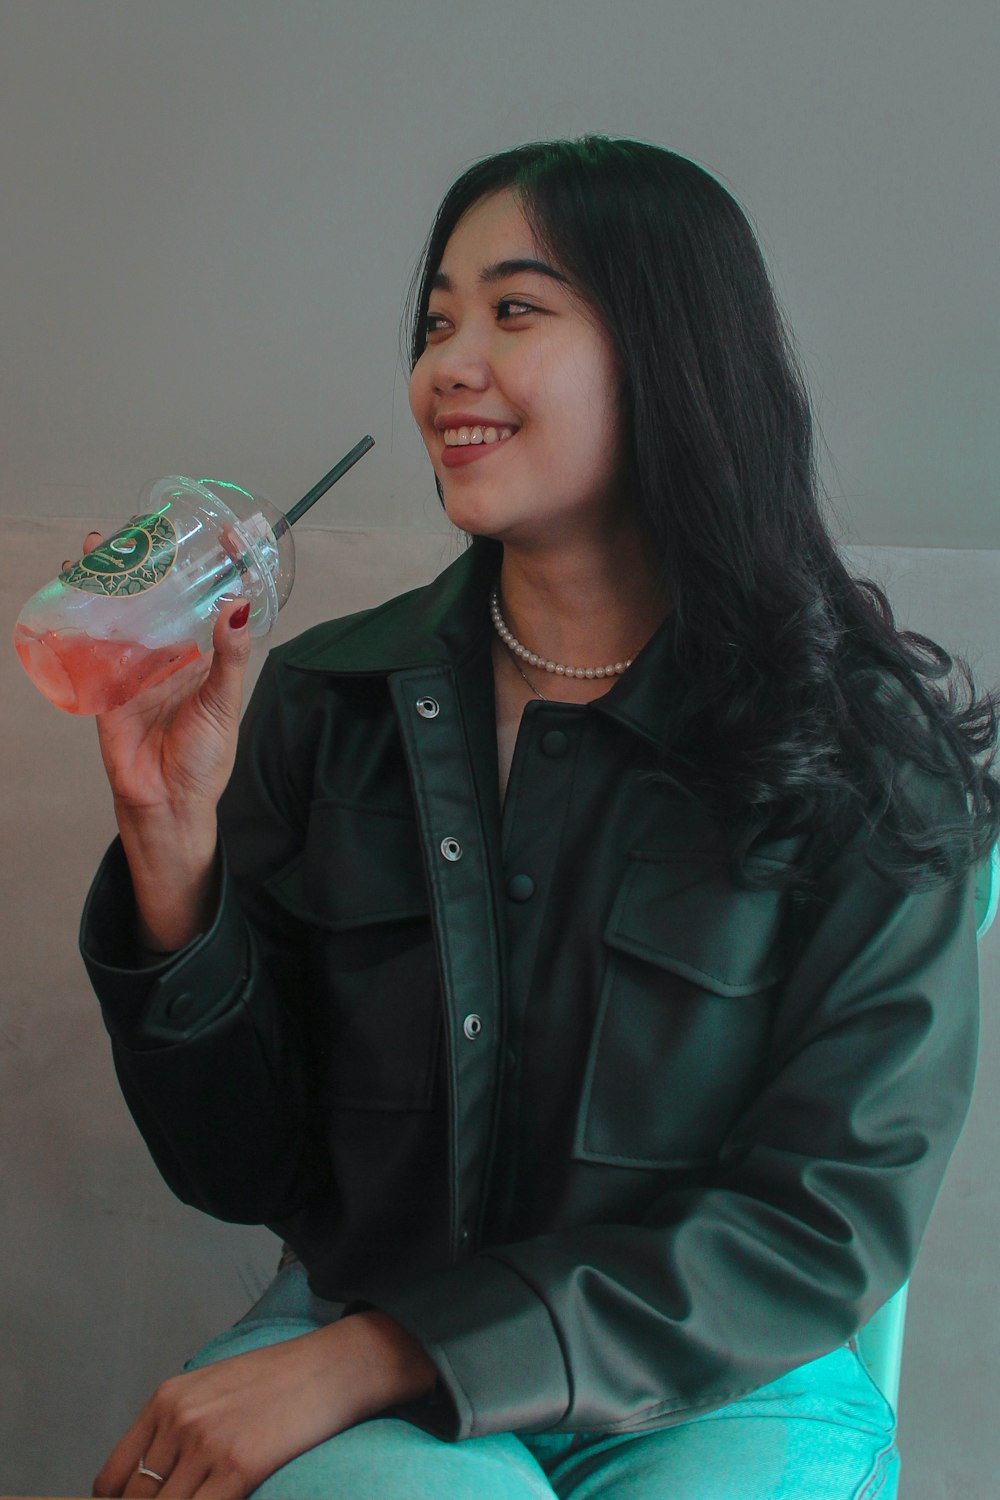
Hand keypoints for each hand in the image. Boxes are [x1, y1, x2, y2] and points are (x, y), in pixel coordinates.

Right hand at [72, 531, 253, 948]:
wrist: (167, 804)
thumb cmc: (204, 760)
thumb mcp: (223, 703)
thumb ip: (228, 658)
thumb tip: (237, 606)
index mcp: (206, 657)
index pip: (215, 602)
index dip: (221, 569)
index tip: (226, 535)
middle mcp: (171, 654)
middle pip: (162, 598)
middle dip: (151, 563)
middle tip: (142, 527)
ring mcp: (137, 667)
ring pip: (123, 614)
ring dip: (111, 581)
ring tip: (99, 546)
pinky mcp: (106, 685)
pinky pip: (91, 644)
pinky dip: (79, 617)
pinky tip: (70, 592)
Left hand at [92, 1312, 437, 1498]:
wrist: (331, 1367)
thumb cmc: (278, 1380)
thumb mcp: (213, 1388)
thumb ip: (177, 1428)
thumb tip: (153, 1481)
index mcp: (167, 1399)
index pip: (112, 1477)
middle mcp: (179, 1419)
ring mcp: (207, 1444)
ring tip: (207, 1498)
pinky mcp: (237, 1467)